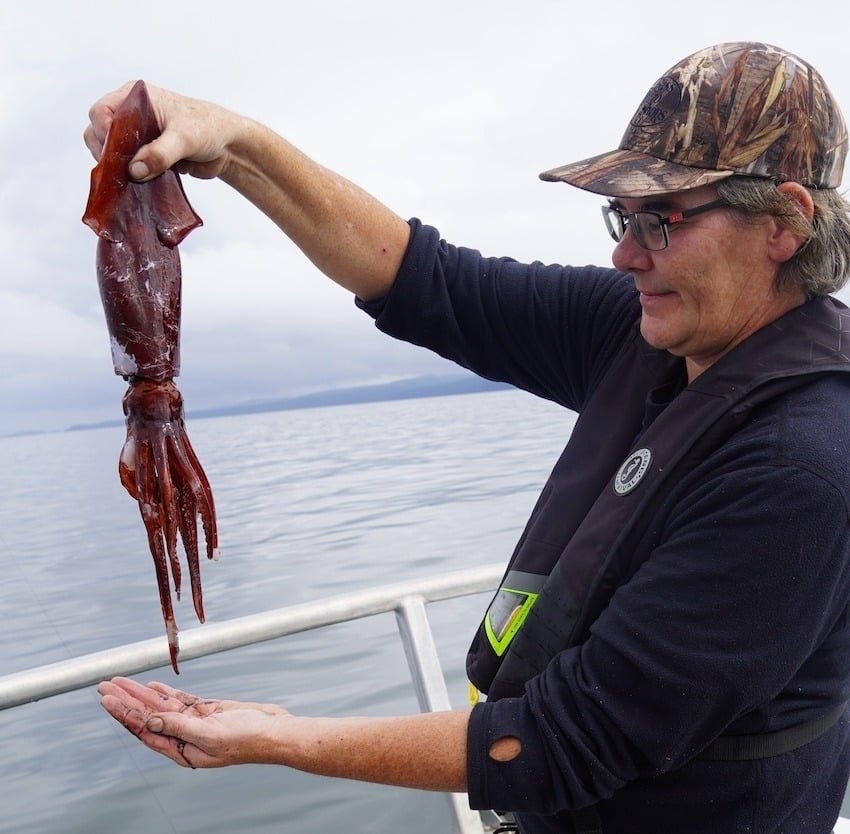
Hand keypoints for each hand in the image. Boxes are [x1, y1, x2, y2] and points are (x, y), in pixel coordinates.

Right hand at [83, 82, 248, 181]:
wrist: (227, 147)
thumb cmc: (208, 129)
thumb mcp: (184, 139)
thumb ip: (160, 154)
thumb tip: (135, 171)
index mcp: (136, 97)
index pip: (101, 112)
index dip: (103, 133)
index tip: (116, 154)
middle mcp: (130, 113)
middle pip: (98, 133)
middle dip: (107, 154)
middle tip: (121, 172)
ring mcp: (136, 135)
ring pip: (110, 152)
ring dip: (116, 168)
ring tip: (129, 181)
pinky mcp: (144, 155)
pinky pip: (126, 167)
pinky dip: (128, 177)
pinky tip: (134, 187)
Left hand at [97, 677, 288, 768]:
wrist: (276, 731)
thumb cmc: (248, 739)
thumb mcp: (210, 735)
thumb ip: (179, 726)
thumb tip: (148, 722)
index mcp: (182, 750)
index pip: (144, 730)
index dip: (125, 714)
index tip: (107, 699)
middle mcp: (184, 737)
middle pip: (147, 716)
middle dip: (126, 700)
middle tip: (104, 685)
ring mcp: (196, 723)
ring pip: (161, 706)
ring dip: (141, 693)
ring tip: (121, 681)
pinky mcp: (208, 710)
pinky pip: (180, 700)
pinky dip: (165, 692)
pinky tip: (152, 686)